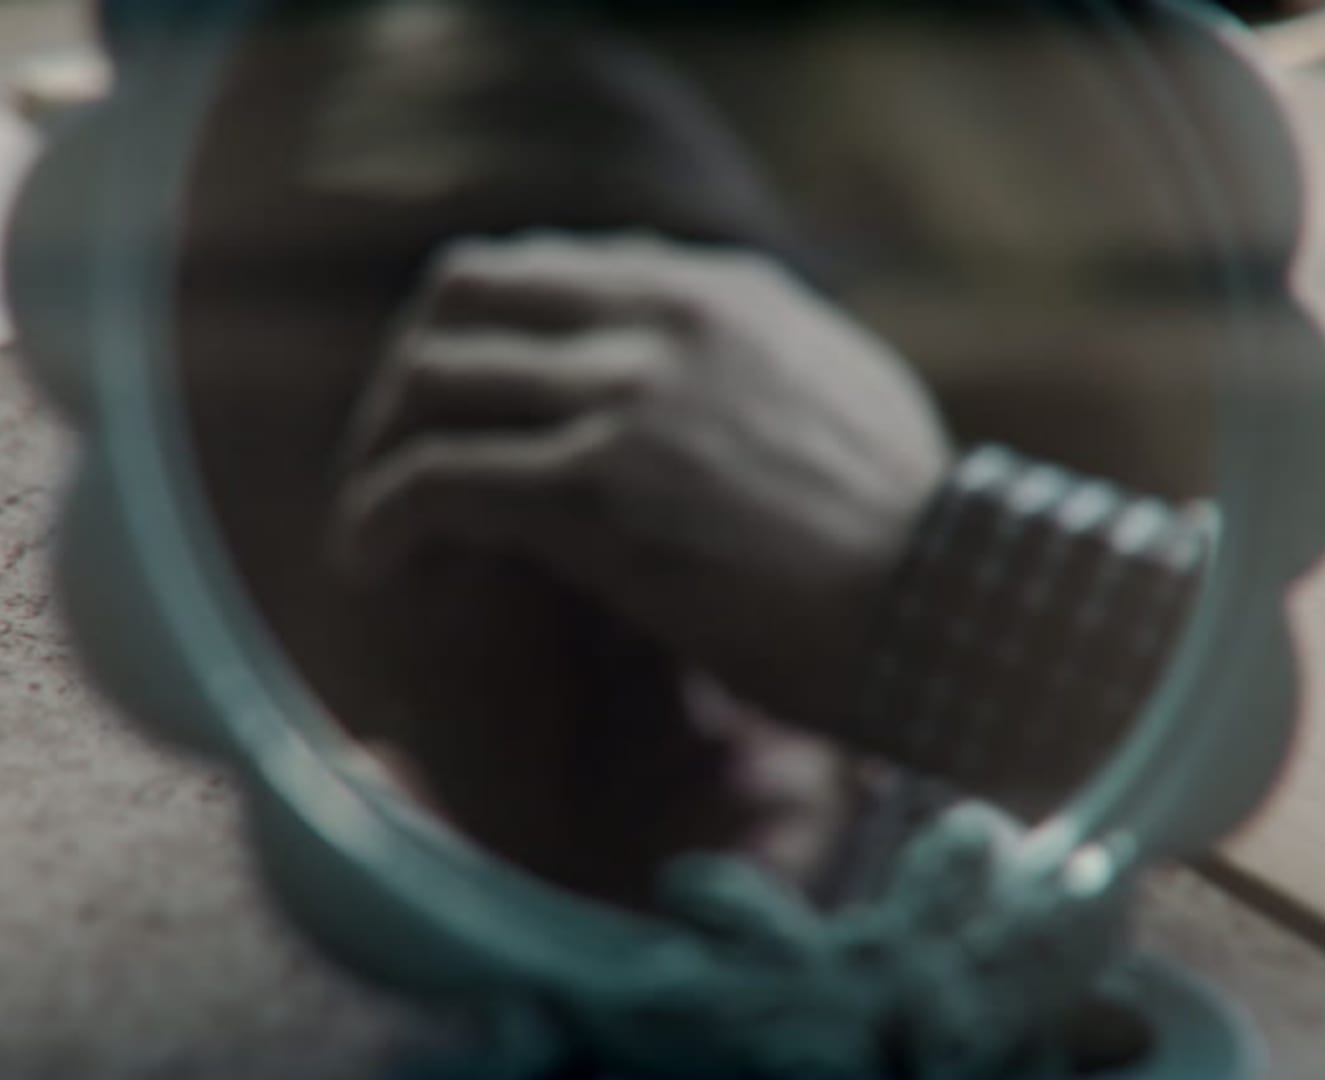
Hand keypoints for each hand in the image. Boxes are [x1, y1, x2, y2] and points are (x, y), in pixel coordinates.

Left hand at [333, 233, 953, 728]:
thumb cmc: (904, 533)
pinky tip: (374, 569)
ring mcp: (627, 399)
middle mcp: (661, 319)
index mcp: (714, 290)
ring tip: (376, 531)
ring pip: (429, 382)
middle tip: (396, 464)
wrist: (949, 610)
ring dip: (377, 454)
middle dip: (405, 381)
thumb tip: (683, 358)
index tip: (460, 418)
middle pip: (461, 296)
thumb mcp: (835, 392)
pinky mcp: (597, 494)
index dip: (471, 342)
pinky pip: (434, 482)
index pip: (536, 267)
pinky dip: (378, 520)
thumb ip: (748, 357)